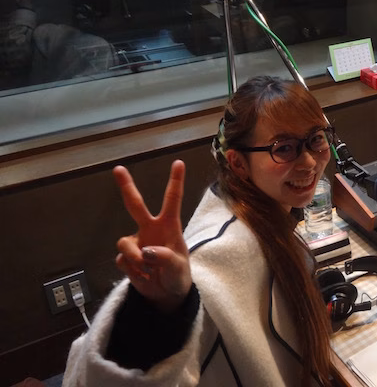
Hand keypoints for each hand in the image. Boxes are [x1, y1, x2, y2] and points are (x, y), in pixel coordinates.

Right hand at [114, 160, 191, 312]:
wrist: (166, 295)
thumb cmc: (178, 276)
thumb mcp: (179, 269)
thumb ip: (166, 259)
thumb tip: (146, 251)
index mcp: (169, 226)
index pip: (172, 200)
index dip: (175, 181)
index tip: (179, 162)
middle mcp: (150, 229)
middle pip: (135, 204)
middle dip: (126, 186)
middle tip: (118, 168)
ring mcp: (136, 242)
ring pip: (124, 243)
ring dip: (134, 259)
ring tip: (148, 271)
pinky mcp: (126, 258)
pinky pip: (122, 261)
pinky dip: (132, 271)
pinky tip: (142, 276)